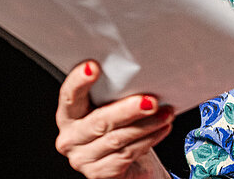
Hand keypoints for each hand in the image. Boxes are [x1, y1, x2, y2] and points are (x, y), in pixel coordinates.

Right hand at [54, 61, 172, 178]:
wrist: (128, 164)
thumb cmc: (118, 128)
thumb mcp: (110, 107)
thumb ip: (113, 94)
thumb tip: (139, 74)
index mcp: (68, 115)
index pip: (69, 96)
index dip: (78, 81)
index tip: (93, 66)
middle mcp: (70, 138)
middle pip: (99, 121)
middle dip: (128, 109)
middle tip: (151, 100)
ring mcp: (83, 159)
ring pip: (117, 139)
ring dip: (146, 125)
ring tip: (165, 113)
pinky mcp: (100, 174)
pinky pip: (127, 154)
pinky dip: (149, 140)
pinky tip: (161, 129)